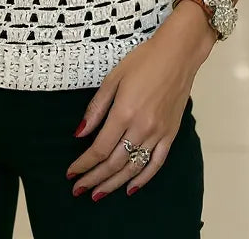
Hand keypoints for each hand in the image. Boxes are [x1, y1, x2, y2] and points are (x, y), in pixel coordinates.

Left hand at [66, 3, 214, 199]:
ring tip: (98, 194)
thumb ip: (96, 108)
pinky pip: (156, 163)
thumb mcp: (113, 78)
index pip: (99, 148)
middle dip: (94, 178)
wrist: (178, 54)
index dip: (84, 164)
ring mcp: (158, 133)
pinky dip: (143, 179)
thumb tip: (80, 133)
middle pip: (114, 163)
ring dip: (114, 184)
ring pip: (133, 168)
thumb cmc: (144, 60)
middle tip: (79, 189)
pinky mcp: (171, 134)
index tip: (71, 173)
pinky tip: (130, 188)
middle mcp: (141, 128)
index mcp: (124, 113)